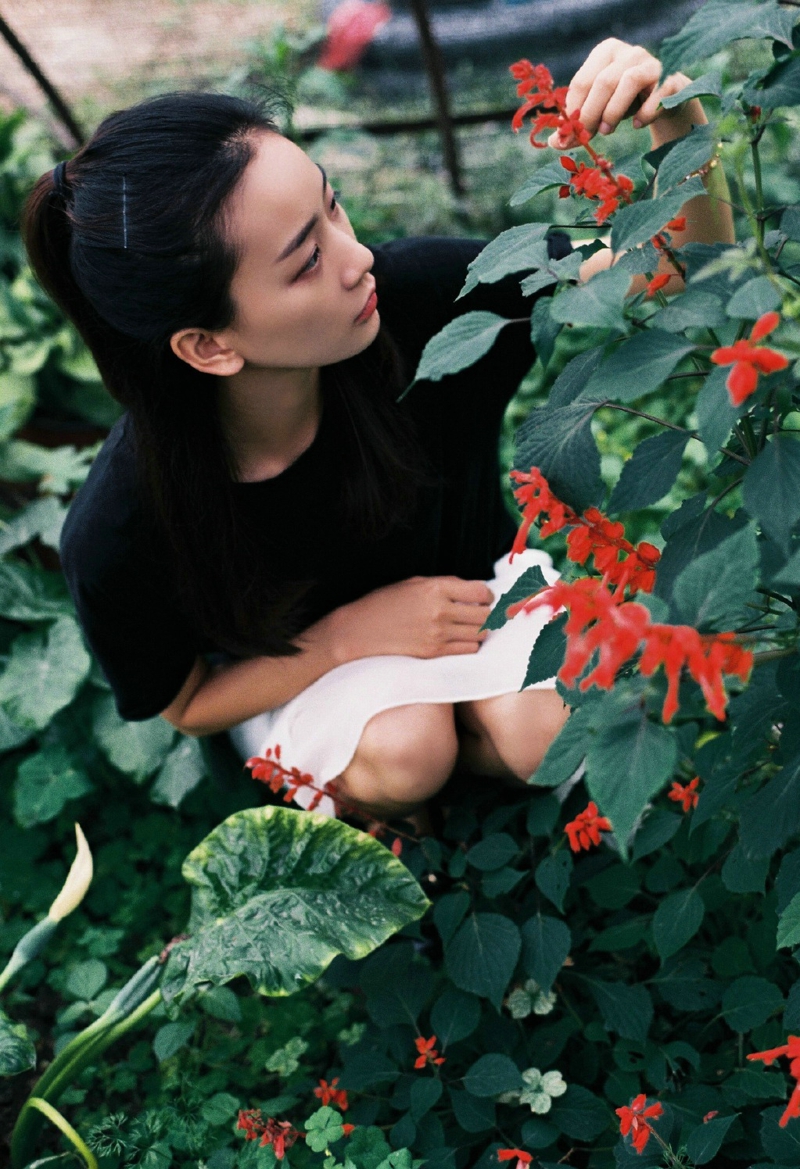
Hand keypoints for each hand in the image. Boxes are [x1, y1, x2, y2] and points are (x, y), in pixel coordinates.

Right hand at [324, 575, 494, 663]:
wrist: (360, 631)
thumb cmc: (384, 603)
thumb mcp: (414, 583)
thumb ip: (444, 585)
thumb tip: (473, 591)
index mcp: (435, 588)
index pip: (481, 591)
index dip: (487, 594)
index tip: (484, 597)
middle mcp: (440, 611)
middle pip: (485, 614)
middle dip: (488, 612)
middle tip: (484, 612)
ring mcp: (438, 634)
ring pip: (480, 633)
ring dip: (480, 629)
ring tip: (471, 626)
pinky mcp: (434, 652)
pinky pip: (468, 649)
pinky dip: (470, 644)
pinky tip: (461, 639)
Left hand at [547, 38, 696, 149]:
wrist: (665, 101)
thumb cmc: (625, 103)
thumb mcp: (598, 110)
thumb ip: (578, 123)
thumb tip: (555, 142)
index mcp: (605, 53)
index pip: (582, 81)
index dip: (573, 111)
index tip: (568, 135)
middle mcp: (629, 52)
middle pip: (603, 82)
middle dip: (591, 113)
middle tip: (587, 136)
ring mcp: (652, 63)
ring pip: (629, 82)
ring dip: (614, 111)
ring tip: (607, 130)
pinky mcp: (671, 79)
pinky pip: (656, 95)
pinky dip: (644, 113)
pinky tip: (637, 124)